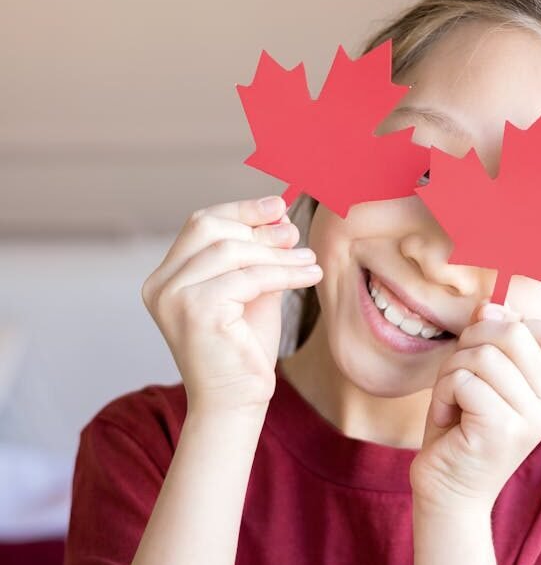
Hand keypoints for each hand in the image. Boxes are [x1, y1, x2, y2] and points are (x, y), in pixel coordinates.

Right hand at [140, 196, 322, 414]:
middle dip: (259, 229)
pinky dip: (285, 273)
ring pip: (233, 252)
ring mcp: (173, 296)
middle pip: (211, 229)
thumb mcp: (252, 291)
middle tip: (295, 235)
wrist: (236, 403)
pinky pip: (249, 278)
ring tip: (310, 261)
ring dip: (278, 253)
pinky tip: (310, 276)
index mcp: (167, 276)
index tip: (278, 206)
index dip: (241, 211)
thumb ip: (259, 256)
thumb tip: (282, 215)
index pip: (201, 224)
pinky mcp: (196, 310)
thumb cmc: (243, 350)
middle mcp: (161, 284)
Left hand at [409, 300, 540, 511]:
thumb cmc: (459, 430)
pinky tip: (445, 418)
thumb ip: (488, 341)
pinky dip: (443, 394)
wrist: (448, 493)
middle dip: (471, 343)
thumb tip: (490, 304)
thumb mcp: (476, 377)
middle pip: (513, 334)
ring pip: (483, 356)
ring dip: (450, 373)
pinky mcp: (502, 430)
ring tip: (449, 401)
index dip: (511, 323)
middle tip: (455, 374)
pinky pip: (465, 381)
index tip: (480, 343)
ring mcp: (530, 418)